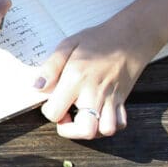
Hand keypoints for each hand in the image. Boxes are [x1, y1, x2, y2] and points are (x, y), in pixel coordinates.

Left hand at [35, 19, 153, 138]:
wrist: (130, 36)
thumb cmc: (97, 40)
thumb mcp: (67, 45)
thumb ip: (50, 67)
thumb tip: (37, 87)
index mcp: (76, 79)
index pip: (55, 112)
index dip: (49, 111)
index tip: (51, 102)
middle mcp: (95, 92)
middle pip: (85, 130)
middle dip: (70, 131)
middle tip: (66, 117)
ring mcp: (111, 98)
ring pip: (105, 130)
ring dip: (91, 130)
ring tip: (82, 117)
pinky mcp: (122, 100)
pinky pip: (120, 123)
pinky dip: (109, 125)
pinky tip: (98, 115)